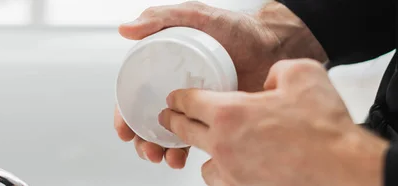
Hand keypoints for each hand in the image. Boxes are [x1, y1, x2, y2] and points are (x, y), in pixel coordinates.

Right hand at [115, 0, 326, 168]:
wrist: (272, 45)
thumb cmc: (235, 28)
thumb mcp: (194, 17)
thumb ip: (160, 18)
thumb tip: (127, 30)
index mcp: (164, 70)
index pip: (135, 97)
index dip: (125, 116)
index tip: (125, 130)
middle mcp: (177, 90)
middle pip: (149, 122)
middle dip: (143, 142)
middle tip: (149, 150)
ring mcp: (197, 107)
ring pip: (171, 136)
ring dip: (163, 152)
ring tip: (168, 158)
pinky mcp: (217, 119)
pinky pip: (198, 140)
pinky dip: (188, 152)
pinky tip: (187, 158)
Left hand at [159, 58, 388, 185]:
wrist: (341, 168)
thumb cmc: (323, 128)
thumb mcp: (302, 74)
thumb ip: (276, 71)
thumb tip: (268, 82)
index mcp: (230, 113)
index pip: (188, 103)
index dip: (178, 98)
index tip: (174, 99)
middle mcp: (223, 144)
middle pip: (185, 132)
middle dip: (175, 122)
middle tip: (171, 119)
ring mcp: (232, 171)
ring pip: (203, 162)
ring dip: (206, 151)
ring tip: (215, 144)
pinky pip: (222, 180)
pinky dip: (225, 172)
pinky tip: (237, 165)